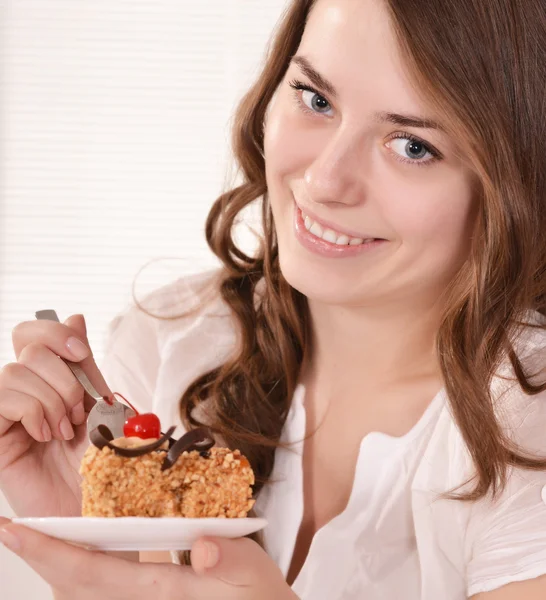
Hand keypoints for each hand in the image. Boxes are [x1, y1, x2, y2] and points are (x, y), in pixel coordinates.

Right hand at [0, 315, 109, 516]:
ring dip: (51, 399)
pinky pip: (3, 397)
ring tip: (63, 430)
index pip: (35, 333)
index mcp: (52, 378)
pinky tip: (44, 435)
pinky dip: (33, 411)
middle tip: (77, 411)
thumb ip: (85, 364)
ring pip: (15, 370)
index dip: (56, 333)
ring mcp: (8, 410)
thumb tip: (74, 316)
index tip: (80, 353)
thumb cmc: (100, 459)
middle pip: (28, 345)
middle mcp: (27, 389)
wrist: (94, 504)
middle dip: (63, 376)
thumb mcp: (100, 404)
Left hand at [0, 517, 297, 599]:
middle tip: (13, 530)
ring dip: (53, 569)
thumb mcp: (254, 575)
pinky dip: (77, 580)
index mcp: (160, 592)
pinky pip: (99, 597)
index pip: (90, 571)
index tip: (17, 529)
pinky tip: (81, 560)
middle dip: (38, 559)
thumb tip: (201, 547)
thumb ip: (228, 559)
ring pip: (79, 597)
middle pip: (71, 589)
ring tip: (39, 540)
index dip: (49, 550)